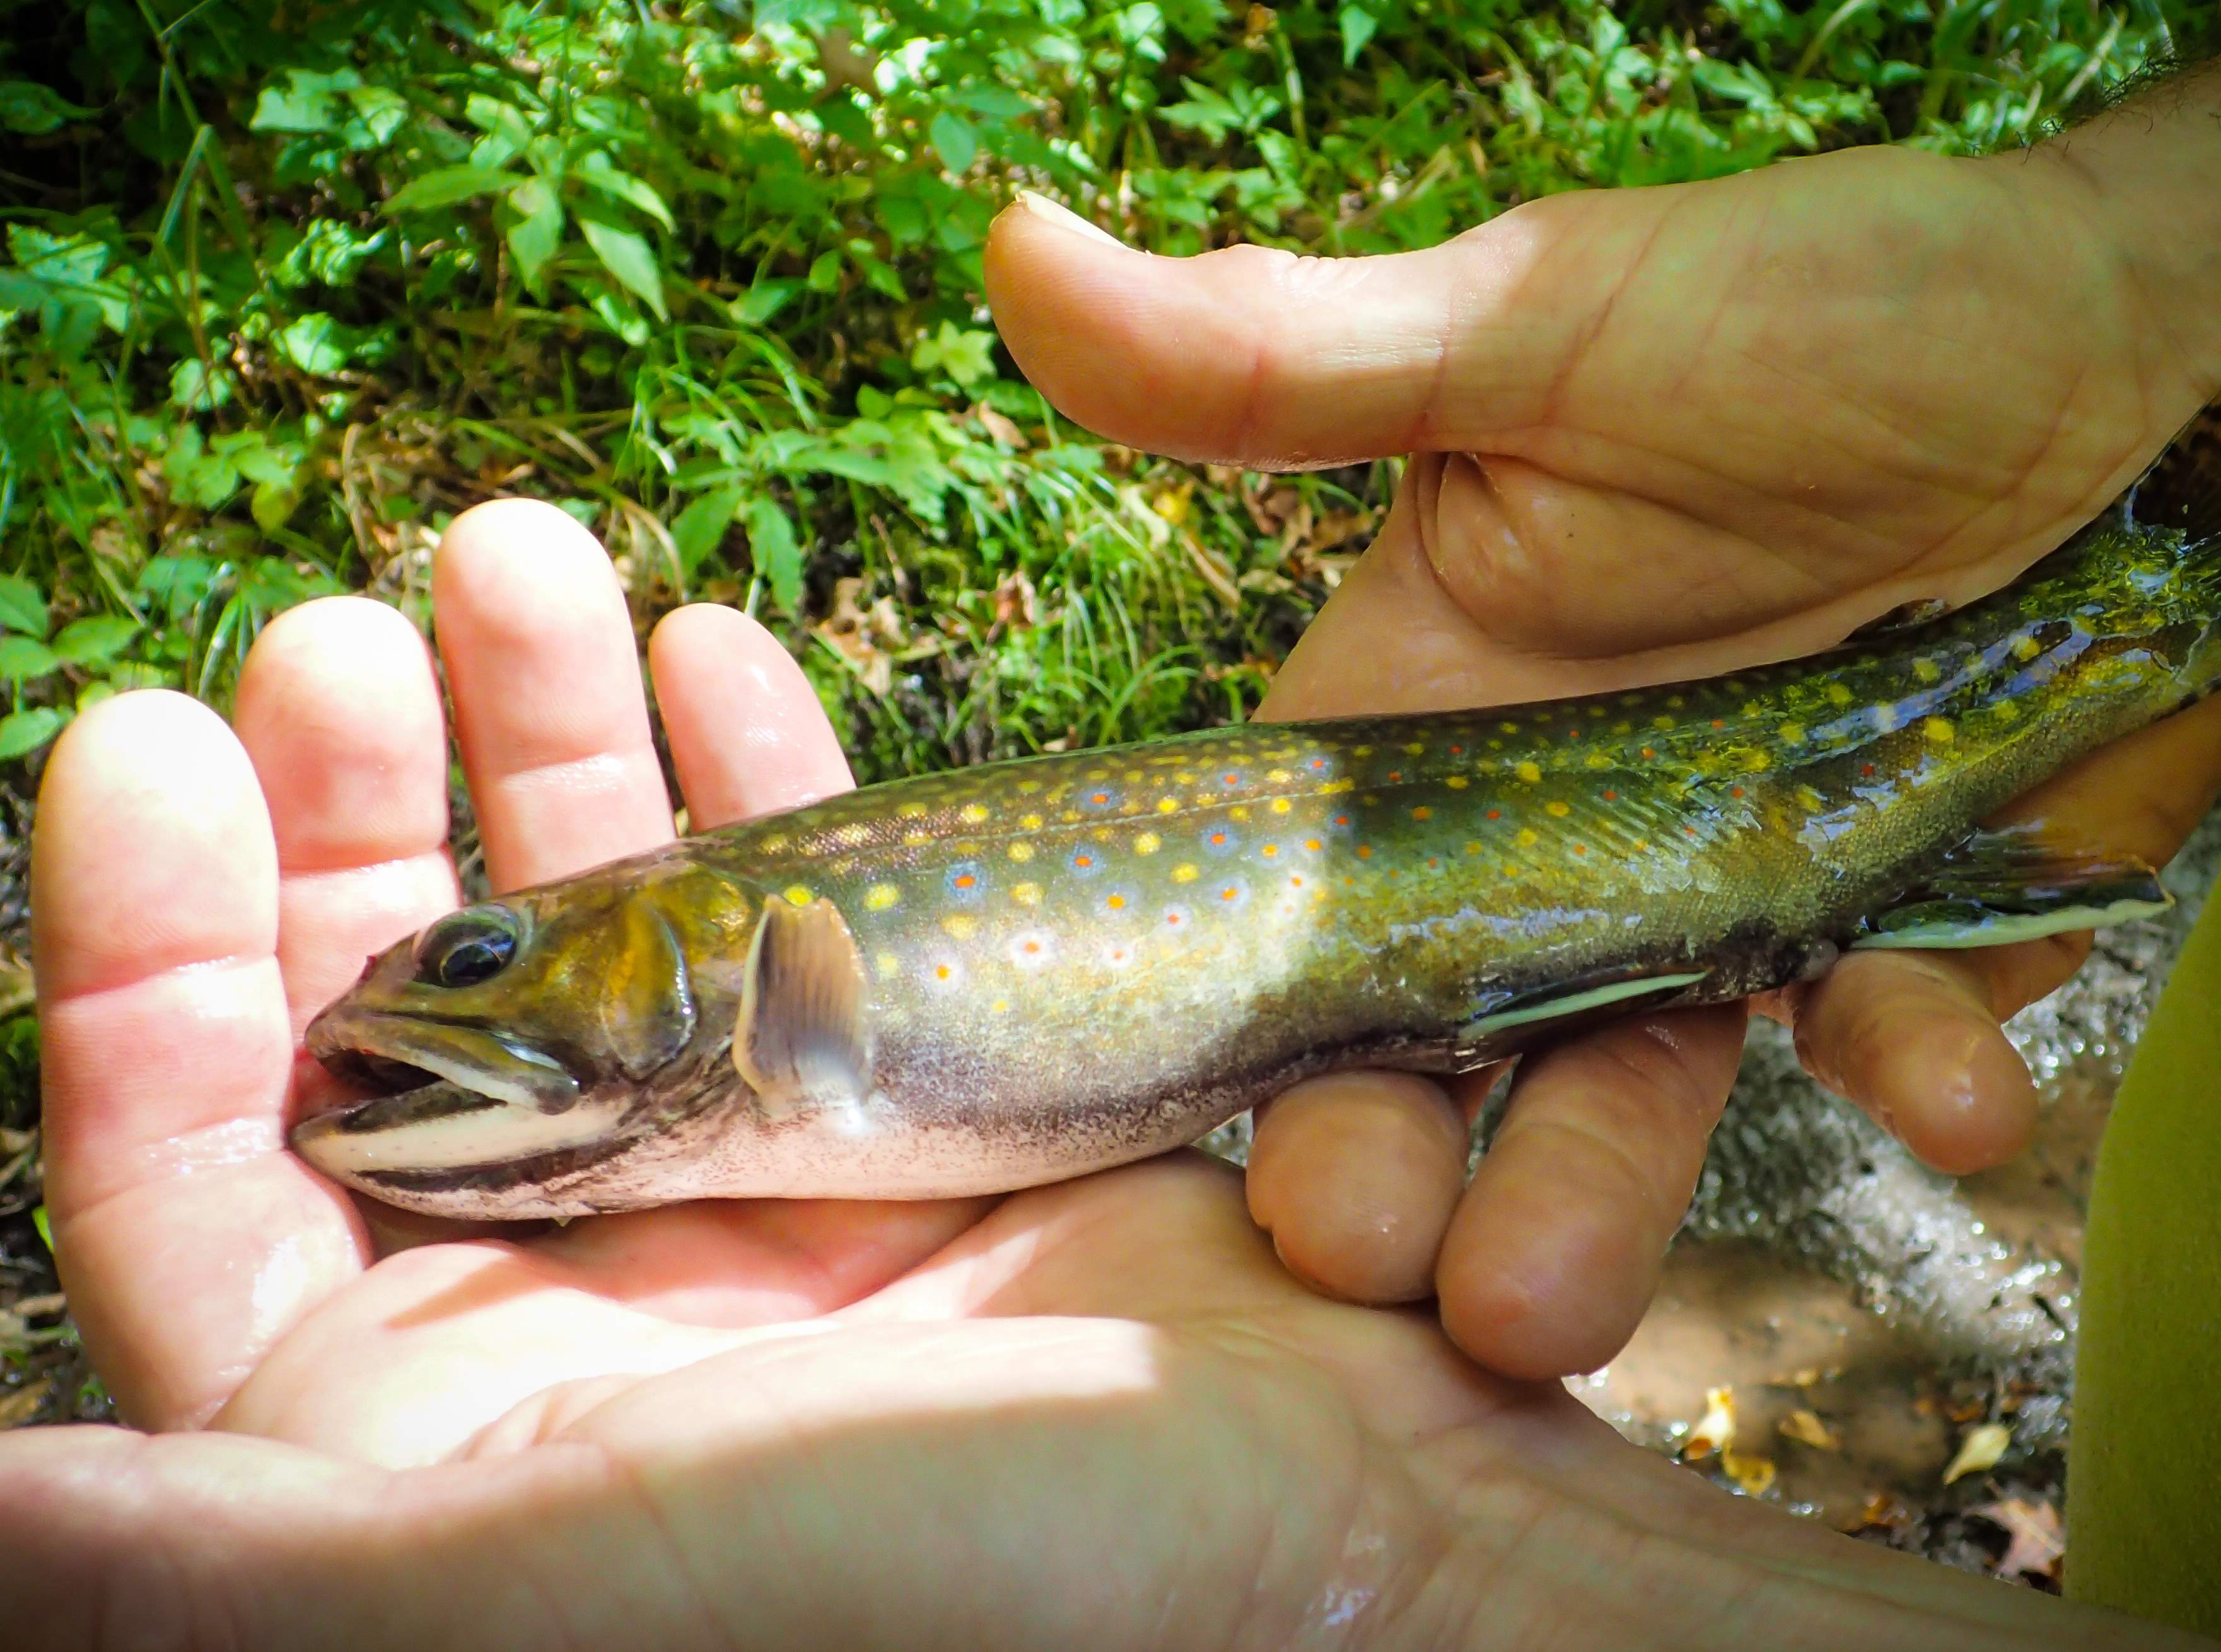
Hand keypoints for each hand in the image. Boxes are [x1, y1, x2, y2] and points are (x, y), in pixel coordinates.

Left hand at [10, 500, 2198, 1650]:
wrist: (1339, 1564)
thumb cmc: (956, 1594)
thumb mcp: (556, 1583)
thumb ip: (247, 1550)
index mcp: (442, 1424)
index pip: (210, 1162)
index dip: (143, 955)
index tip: (152, 737)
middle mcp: (585, 1300)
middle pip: (404, 1007)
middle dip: (359, 796)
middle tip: (347, 615)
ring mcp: (760, 1192)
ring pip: (603, 925)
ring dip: (552, 739)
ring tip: (527, 554)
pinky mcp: (923, 1112)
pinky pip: (805, 908)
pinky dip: (757, 765)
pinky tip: (718, 642)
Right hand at [982, 123, 2220, 1377]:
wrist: (2138, 348)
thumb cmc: (1827, 305)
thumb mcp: (1543, 321)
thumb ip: (1294, 353)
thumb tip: (1016, 248)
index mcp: (1417, 721)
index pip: (1278, 905)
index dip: (1236, 1024)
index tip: (1202, 1124)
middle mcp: (1544, 844)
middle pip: (1427, 1043)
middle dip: (1385, 1165)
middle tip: (1367, 1256)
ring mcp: (1718, 910)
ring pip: (1626, 1084)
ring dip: (1592, 1192)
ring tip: (1540, 1304)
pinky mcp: (1894, 943)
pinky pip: (1882, 1028)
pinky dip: (1911, 1066)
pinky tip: (1953, 1099)